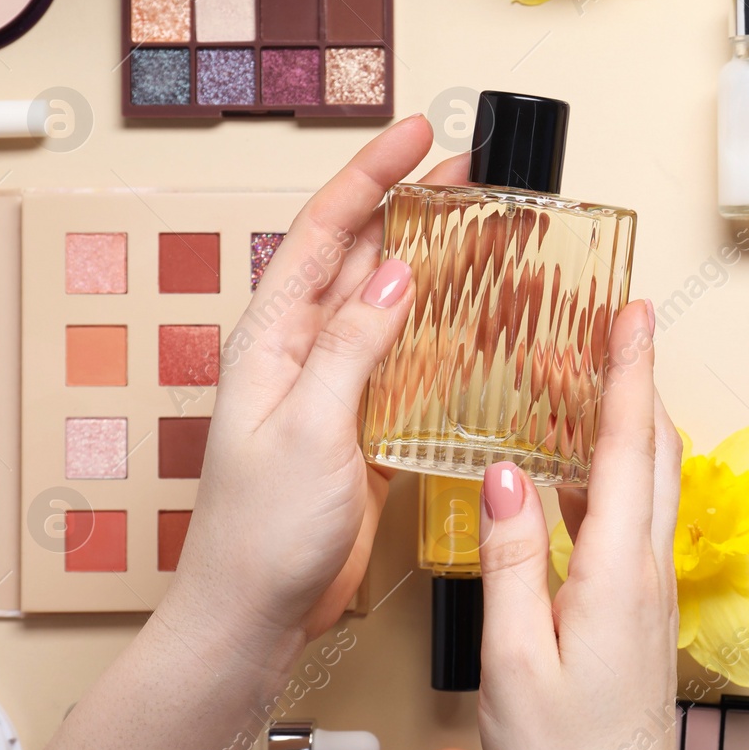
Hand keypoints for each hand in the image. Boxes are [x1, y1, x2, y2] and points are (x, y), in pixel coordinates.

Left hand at [166, 115, 467, 648]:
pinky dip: (448, 339)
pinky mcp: (364, 427)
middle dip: (416, 207)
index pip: (325, 232)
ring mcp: (336, 388)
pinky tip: (484, 327)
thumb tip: (394, 276)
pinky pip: (411, 365)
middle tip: (476, 174)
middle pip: (365, 256)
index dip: (372, 176)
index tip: (419, 135)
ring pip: (394, 306)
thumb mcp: (305, 430)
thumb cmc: (259, 533)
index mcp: (272, 338)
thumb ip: (351, 350)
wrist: (254, 614)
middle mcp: (303, 351)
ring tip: (494, 237)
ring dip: (441, 268)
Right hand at [475, 301, 690, 749]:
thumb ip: (513, 560)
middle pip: (651, 450)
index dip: (630, 371)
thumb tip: (503, 473)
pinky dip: (608, 474)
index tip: (632, 312)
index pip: (629, 445)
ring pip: (646, 482)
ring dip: (621, 423)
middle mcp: (647, 568)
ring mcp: (648, 588)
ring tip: (579, 382)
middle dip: (630, 380)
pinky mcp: (639, 608)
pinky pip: (632, 518)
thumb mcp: (514, 659)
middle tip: (602, 327)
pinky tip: (569, 474)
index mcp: (618, 571)